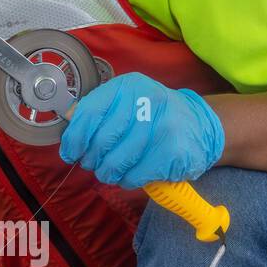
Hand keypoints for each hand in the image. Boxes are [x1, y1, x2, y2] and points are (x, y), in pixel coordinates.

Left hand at [59, 72, 224, 187]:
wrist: (198, 127)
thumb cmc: (152, 117)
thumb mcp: (126, 103)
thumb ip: (98, 111)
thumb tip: (69, 124)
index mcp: (128, 86)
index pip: (90, 113)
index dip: (75, 138)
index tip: (70, 153)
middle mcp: (146, 101)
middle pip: (101, 141)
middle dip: (91, 159)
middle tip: (92, 164)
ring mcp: (162, 126)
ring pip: (116, 161)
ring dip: (108, 172)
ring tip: (110, 171)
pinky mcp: (172, 151)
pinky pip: (134, 175)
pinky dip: (127, 180)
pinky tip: (130, 174)